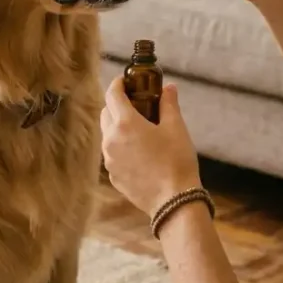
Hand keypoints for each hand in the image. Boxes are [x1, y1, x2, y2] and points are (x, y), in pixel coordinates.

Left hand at [100, 77, 201, 215]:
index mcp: (125, 123)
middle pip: (106, 113)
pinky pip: (112, 154)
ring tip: (138, 129)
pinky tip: (139, 152)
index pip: (112, 94)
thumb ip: (168, 104)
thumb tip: (169, 87)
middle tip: (136, 103)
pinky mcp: (112, 176)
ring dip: (117, 126)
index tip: (126, 81)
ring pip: (107, 134)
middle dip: (117, 104)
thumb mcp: (176, 128)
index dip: (118, 84)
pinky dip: (120, 147)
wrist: (174, 201)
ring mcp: (109, 159)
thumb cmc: (177, 161)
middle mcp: (110, 140)